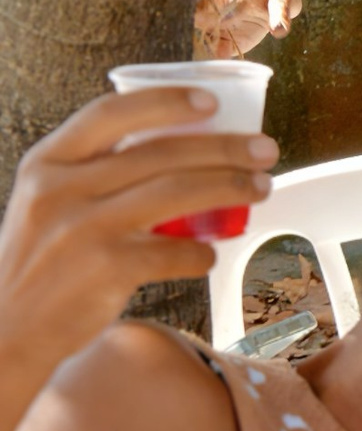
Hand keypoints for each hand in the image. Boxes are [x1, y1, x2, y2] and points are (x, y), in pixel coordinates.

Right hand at [0, 88, 277, 376]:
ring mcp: (82, 228)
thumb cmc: (41, 261)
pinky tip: (210, 254)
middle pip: (161, 152)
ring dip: (232, 187)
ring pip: (179, 192)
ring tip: (261, 188)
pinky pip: (177, 251)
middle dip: (225, 148)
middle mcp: (60, 188)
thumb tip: (180, 151)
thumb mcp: (46, 202)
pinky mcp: (106, 269)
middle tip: (266, 150)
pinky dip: (202, 252)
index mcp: (46, 162)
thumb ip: (92, 174)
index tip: (211, 101)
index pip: (110, 113)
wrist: (6, 329)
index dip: (165, 101)